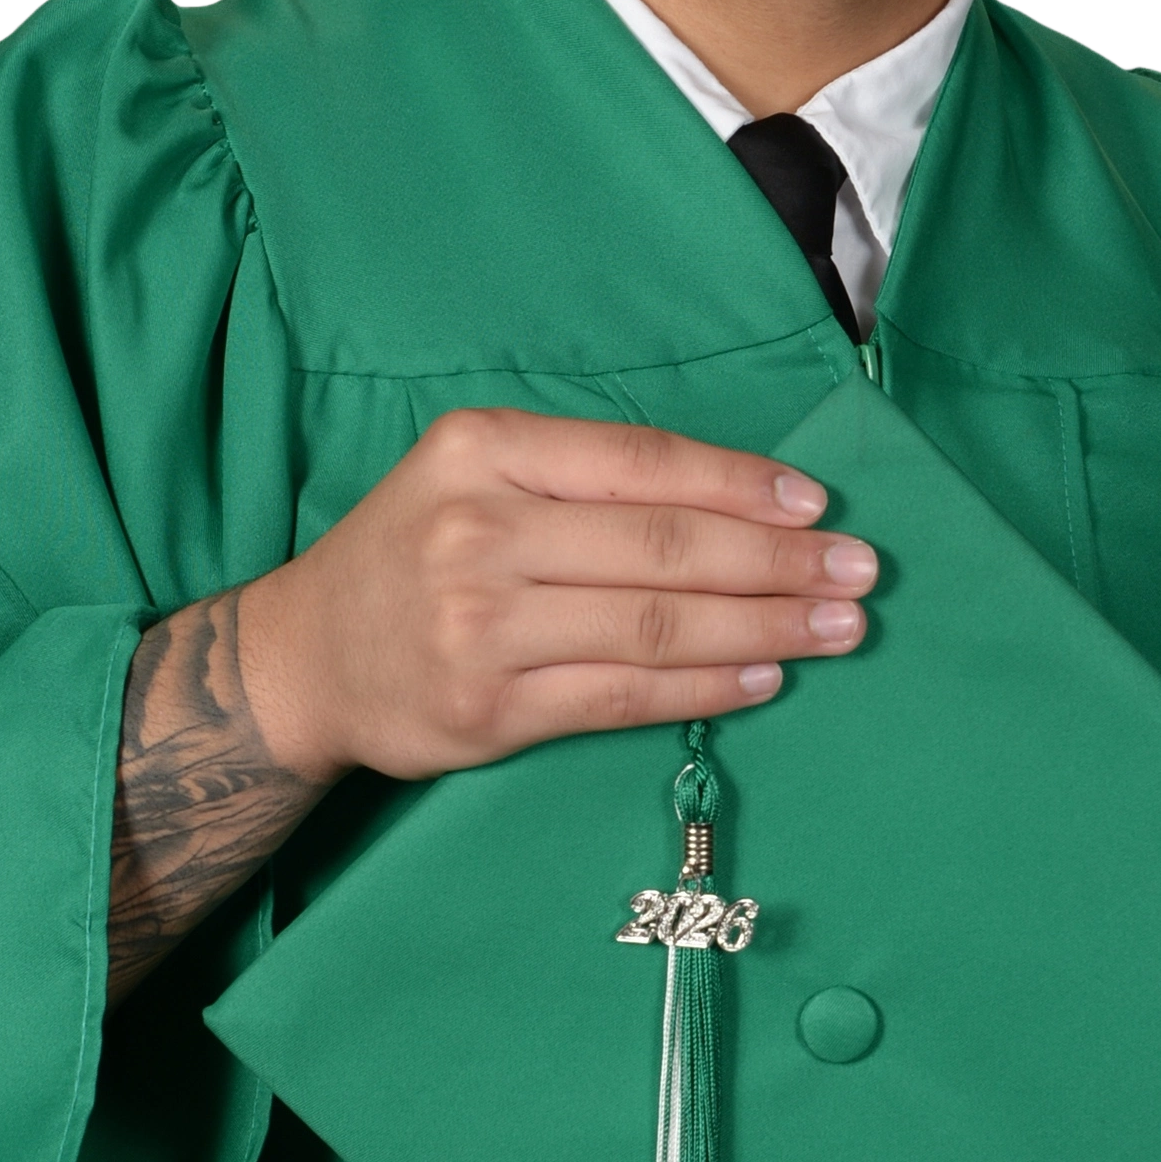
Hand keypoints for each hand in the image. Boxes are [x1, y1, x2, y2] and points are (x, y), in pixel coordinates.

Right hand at [235, 408, 877, 785]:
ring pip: (654, 626)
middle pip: (662, 547)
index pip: (642, 462)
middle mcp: (476, 530)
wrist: (302, 658)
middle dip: (777, 560)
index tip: (816, 506)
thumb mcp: (475, 475)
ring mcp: (479, 626)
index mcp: (483, 450)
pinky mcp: (486, 711)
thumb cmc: (413, 552)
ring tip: (836, 627)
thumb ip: (584, 479)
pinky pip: (622, 698)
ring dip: (764, 627)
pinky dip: (706, 690)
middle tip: (859, 572)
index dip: (740, 484)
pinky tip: (765, 678)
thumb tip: (742, 500)